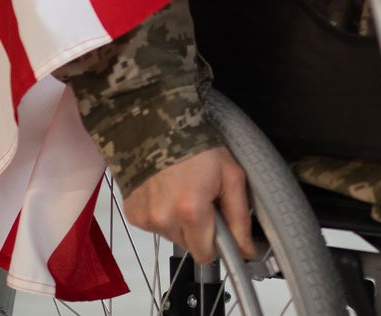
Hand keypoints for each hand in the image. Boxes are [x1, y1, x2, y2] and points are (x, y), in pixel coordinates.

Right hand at [119, 146, 254, 264]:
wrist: (159, 127)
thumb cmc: (202, 150)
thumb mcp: (232, 177)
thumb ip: (240, 218)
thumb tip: (248, 252)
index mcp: (191, 212)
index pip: (205, 254)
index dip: (216, 244)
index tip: (220, 226)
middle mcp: (164, 220)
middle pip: (189, 245)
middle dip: (199, 230)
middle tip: (202, 201)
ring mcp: (145, 218)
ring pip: (172, 236)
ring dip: (180, 222)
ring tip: (182, 192)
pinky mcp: (132, 214)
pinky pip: (154, 226)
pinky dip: (163, 214)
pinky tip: (165, 192)